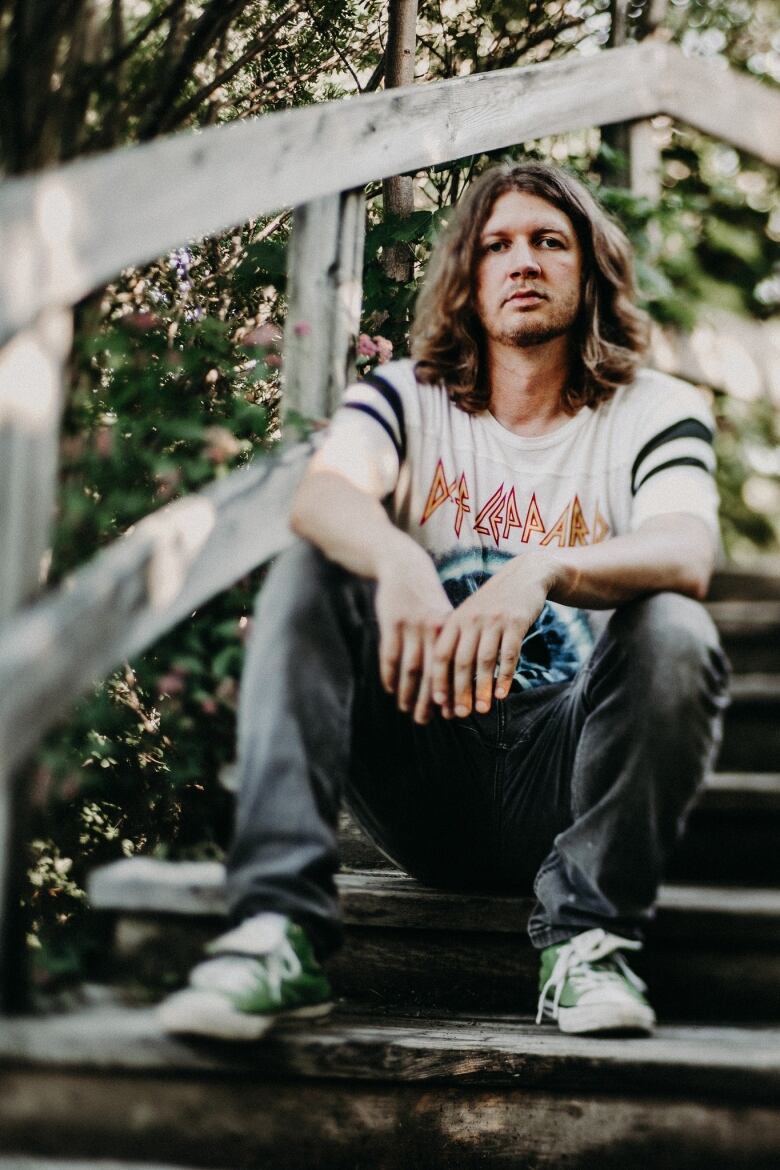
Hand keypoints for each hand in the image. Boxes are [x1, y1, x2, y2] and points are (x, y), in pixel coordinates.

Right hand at [374, 547, 452, 724]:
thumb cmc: (426, 598)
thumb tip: (457, 679)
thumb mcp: (443, 616)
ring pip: (410, 667)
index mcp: (450, 629)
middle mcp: (434, 629)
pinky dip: (389, 675)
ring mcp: (412, 626)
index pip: (452, 668)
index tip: (450, 714)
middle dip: (427, 699)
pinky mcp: (391, 623)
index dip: (450, 692)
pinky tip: (389, 689)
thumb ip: (448, 643)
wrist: (405, 568)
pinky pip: (389, 655)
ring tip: (404, 709)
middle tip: (423, 720)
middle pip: (432, 672)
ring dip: (406, 691)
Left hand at [431, 554, 555, 718]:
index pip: (441, 653)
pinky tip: (503, 695)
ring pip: (485, 660)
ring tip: (482, 710)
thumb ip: (458, 641)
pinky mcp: (516, 622)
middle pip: (462, 660)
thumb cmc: (493, 604)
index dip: (439, 679)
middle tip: (460, 714)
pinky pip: (509, 653)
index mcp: (455, 620)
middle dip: (460, 690)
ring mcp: (494, 620)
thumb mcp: (470, 616)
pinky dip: (505, 676)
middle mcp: (471, 619)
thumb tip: (447, 681)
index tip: (438, 703)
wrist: (525, 575)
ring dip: (483, 688)